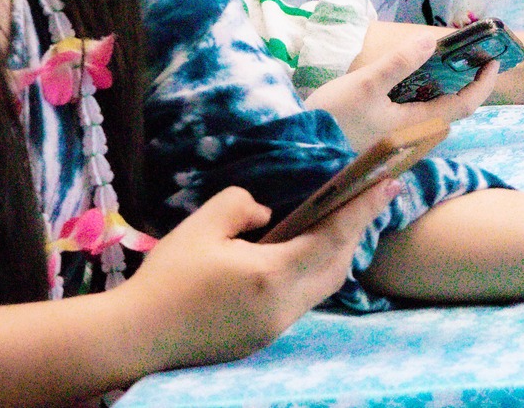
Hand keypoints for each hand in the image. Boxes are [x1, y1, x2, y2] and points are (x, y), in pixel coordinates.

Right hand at [114, 180, 401, 375]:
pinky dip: (311, 274)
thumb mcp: (202, 225)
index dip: (363, 209)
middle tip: (365, 197)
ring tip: (337, 222)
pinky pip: (301, 301)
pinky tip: (300, 255)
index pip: (332, 238)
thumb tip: (268, 213)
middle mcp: (282, 308)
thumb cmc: (166, 277)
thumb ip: (242, 205)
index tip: (389, 184)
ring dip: (334, 254)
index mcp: (271, 277)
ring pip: (322, 287)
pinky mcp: (262, 339)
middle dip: (354, 231)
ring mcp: (274, 329)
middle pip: (336, 267)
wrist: (134, 337)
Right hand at [306, 22, 499, 152]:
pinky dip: (427, 94)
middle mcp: (412, 138)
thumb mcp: (364, 84)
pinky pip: (418, 115)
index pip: (464, 106)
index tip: (495, 59)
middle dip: (468, 83)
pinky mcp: (385, 138)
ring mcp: (399, 141)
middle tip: (472, 54)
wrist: (295, 149)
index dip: (484, 83)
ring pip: (435, 113)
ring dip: (447, 88)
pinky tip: (416, 78)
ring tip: (449, 62)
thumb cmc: (329, 117)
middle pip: (452, 111)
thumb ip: (399, 62)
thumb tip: (433, 40)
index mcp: (414, 126)